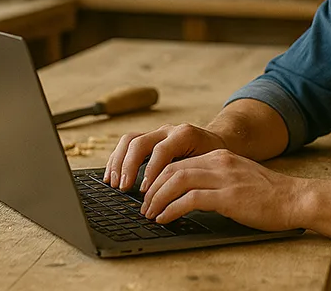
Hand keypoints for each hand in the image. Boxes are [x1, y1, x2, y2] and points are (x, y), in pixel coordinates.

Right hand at [104, 123, 226, 192]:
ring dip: (118, 162)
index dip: (151, 171)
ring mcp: (157, 133)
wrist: (218, 142)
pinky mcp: (149, 139)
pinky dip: (117, 159)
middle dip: (128, 166)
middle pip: (140, 142)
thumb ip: (193, 177)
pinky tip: (112, 176)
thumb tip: (178, 200)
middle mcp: (168, 131)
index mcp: (184, 135)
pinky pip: (127, 144)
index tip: (145, 191)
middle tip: (123, 188)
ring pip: (129, 140)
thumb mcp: (210, 166)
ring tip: (113, 183)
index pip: (161, 151)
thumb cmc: (215, 158)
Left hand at [140, 148, 303, 231]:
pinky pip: (190, 200)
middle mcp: (219, 162)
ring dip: (158, 199)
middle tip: (144, 206)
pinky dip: (172, 209)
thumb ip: (217, 177)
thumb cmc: (269, 194)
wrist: (295, 198)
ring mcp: (224, 178)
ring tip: (150, 214)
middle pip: (172, 169)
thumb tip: (190, 192)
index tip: (149, 194)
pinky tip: (165, 218)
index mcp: (220, 156)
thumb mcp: (239, 176)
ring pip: (177, 181)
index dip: (158, 178)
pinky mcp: (228, 197)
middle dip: (152, 189)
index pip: (179, 162)